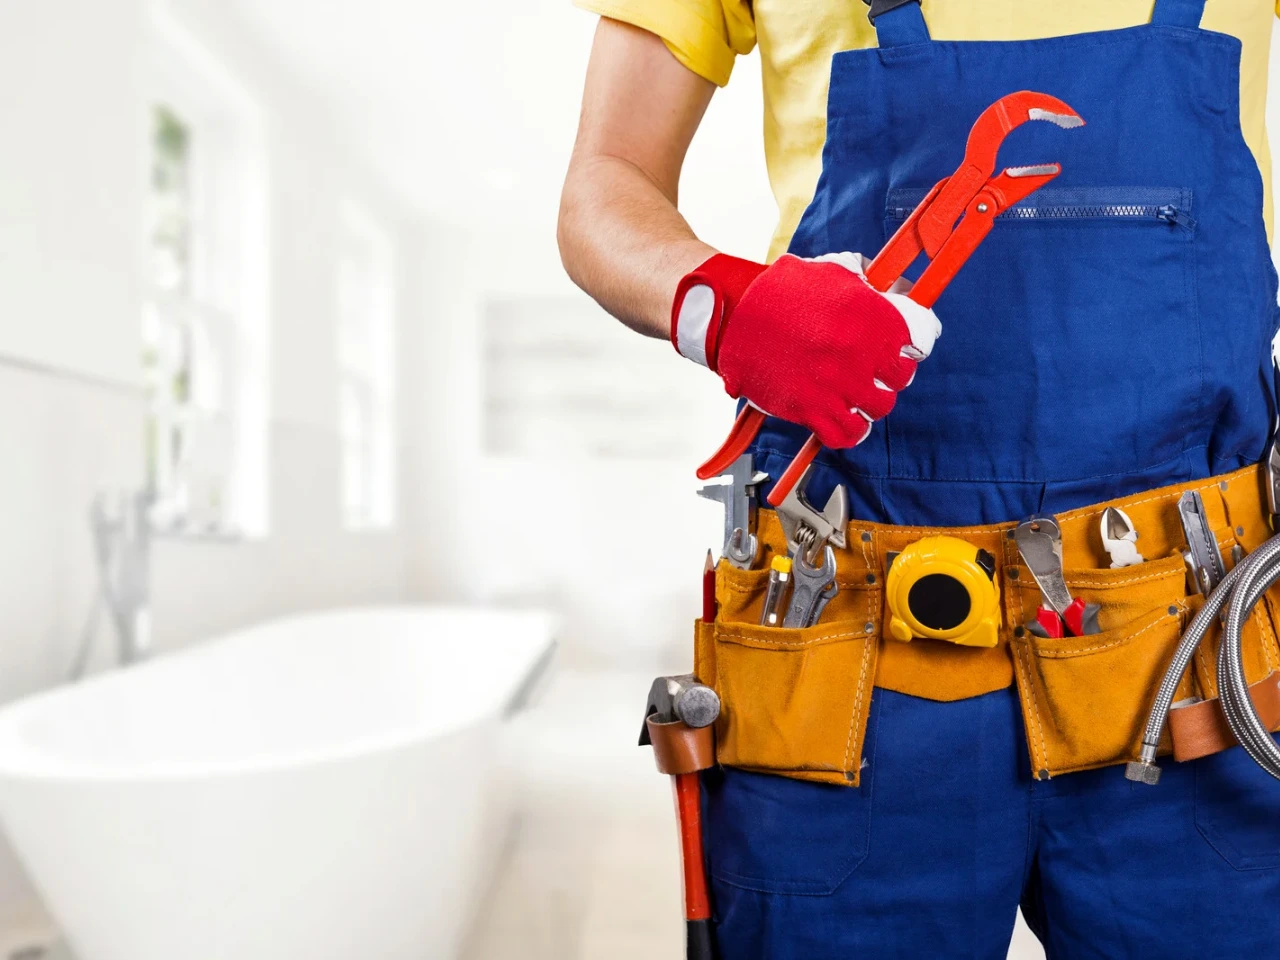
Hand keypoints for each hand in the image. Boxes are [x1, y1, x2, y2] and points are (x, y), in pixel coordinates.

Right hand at [671, 252, 941, 448]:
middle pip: (899, 380)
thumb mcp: (833, 273)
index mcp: (870, 317)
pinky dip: (850, 430)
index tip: (898, 352)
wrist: (735, 315)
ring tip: (856, 394)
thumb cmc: (780, 291)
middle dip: (888, 377)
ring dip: (871, 403)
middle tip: (873, 372)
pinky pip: (847, 434)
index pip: (916, 346)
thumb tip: (899, 290)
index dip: (907, 350)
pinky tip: (845, 418)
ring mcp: (836, 384)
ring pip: (878, 408)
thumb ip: (869, 285)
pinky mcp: (811, 408)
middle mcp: (858, 353)